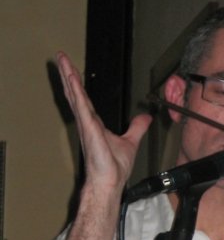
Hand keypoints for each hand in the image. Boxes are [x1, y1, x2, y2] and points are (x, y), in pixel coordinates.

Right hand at [57, 51, 151, 195]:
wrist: (110, 181)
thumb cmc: (114, 167)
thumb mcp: (130, 141)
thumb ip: (137, 128)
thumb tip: (146, 117)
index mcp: (94, 124)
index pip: (84, 99)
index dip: (77, 84)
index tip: (71, 70)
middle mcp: (87, 122)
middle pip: (75, 93)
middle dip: (68, 74)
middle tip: (60, 57)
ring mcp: (86, 125)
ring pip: (75, 96)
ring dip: (69, 77)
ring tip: (62, 60)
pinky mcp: (89, 129)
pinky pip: (81, 106)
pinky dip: (76, 91)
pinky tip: (72, 78)